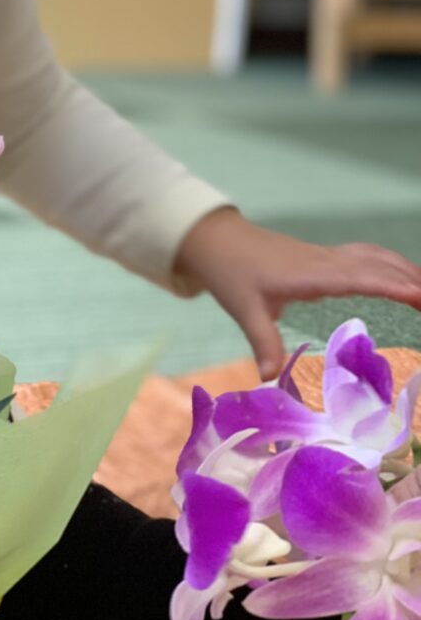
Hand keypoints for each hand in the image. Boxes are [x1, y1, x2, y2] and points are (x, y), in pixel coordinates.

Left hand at [174, 208, 420, 380]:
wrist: (218, 240)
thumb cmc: (231, 274)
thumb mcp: (244, 309)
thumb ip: (262, 342)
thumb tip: (269, 378)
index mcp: (308, 274)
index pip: (358, 278)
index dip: (390, 285)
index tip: (418, 296)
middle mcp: (323, 261)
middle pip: (376, 265)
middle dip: (410, 280)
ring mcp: (325, 256)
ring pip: (374, 257)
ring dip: (404, 270)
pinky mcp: (324, 257)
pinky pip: (366, 257)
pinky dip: (390, 265)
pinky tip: (402, 275)